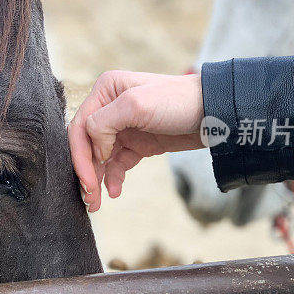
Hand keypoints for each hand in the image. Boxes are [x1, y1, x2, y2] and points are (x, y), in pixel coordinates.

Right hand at [68, 71, 204, 211]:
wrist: (214, 114)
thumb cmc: (177, 102)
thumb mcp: (136, 105)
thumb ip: (104, 122)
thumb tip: (93, 148)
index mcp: (106, 91)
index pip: (80, 126)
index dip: (79, 156)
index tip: (86, 180)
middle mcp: (110, 107)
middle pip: (87, 144)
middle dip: (86, 172)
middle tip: (89, 198)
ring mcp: (123, 127)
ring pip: (100, 158)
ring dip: (97, 179)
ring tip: (97, 202)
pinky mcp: (137, 143)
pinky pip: (117, 164)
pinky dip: (113, 178)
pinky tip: (115, 191)